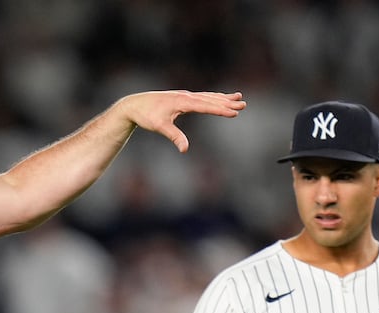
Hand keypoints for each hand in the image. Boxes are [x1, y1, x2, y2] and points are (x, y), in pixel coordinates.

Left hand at [121, 90, 245, 152]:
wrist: (135, 105)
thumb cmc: (147, 116)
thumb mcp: (160, 127)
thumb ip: (174, 136)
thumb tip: (185, 149)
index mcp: (183, 102)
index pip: (206, 106)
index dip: (221, 110)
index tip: (234, 112)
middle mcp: (186, 96)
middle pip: (211, 100)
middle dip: (227, 103)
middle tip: (243, 104)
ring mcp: (185, 95)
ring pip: (208, 97)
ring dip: (223, 98)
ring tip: (238, 97)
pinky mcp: (183, 97)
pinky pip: (202, 97)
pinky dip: (213, 97)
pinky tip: (219, 98)